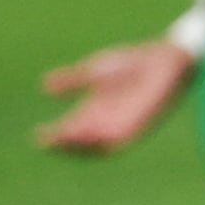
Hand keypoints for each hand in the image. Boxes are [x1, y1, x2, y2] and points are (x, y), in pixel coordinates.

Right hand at [37, 38, 197, 153]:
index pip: (71, 130)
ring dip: (82, 146)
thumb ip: (73, 79)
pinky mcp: (140, 124)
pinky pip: (120, 139)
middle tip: (48, 142)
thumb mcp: (96, 70)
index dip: (55, 136)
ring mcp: (124, 125)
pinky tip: (92, 136)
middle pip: (82, 143)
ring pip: (98, 146)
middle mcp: (108, 122)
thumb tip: (45, 86)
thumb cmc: (135, 63)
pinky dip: (105, 140)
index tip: (38, 136)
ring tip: (64, 140)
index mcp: (96, 111)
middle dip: (65, 145)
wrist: (165, 58)